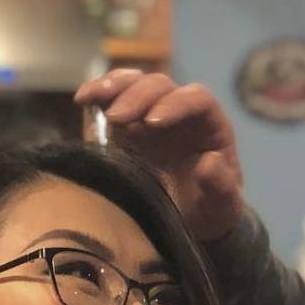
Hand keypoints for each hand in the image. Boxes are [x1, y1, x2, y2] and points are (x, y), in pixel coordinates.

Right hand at [74, 70, 245, 240]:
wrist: (189, 221)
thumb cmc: (210, 210)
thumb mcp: (222, 205)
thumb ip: (220, 185)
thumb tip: (208, 161)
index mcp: (210, 126)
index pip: (197, 99)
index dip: (175, 103)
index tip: (152, 121)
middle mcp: (182, 112)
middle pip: (161, 86)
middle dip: (137, 96)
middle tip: (116, 119)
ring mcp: (153, 114)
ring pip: (136, 83)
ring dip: (114, 87)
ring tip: (92, 98)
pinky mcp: (129, 124)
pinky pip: (115, 97)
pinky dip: (99, 94)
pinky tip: (83, 98)